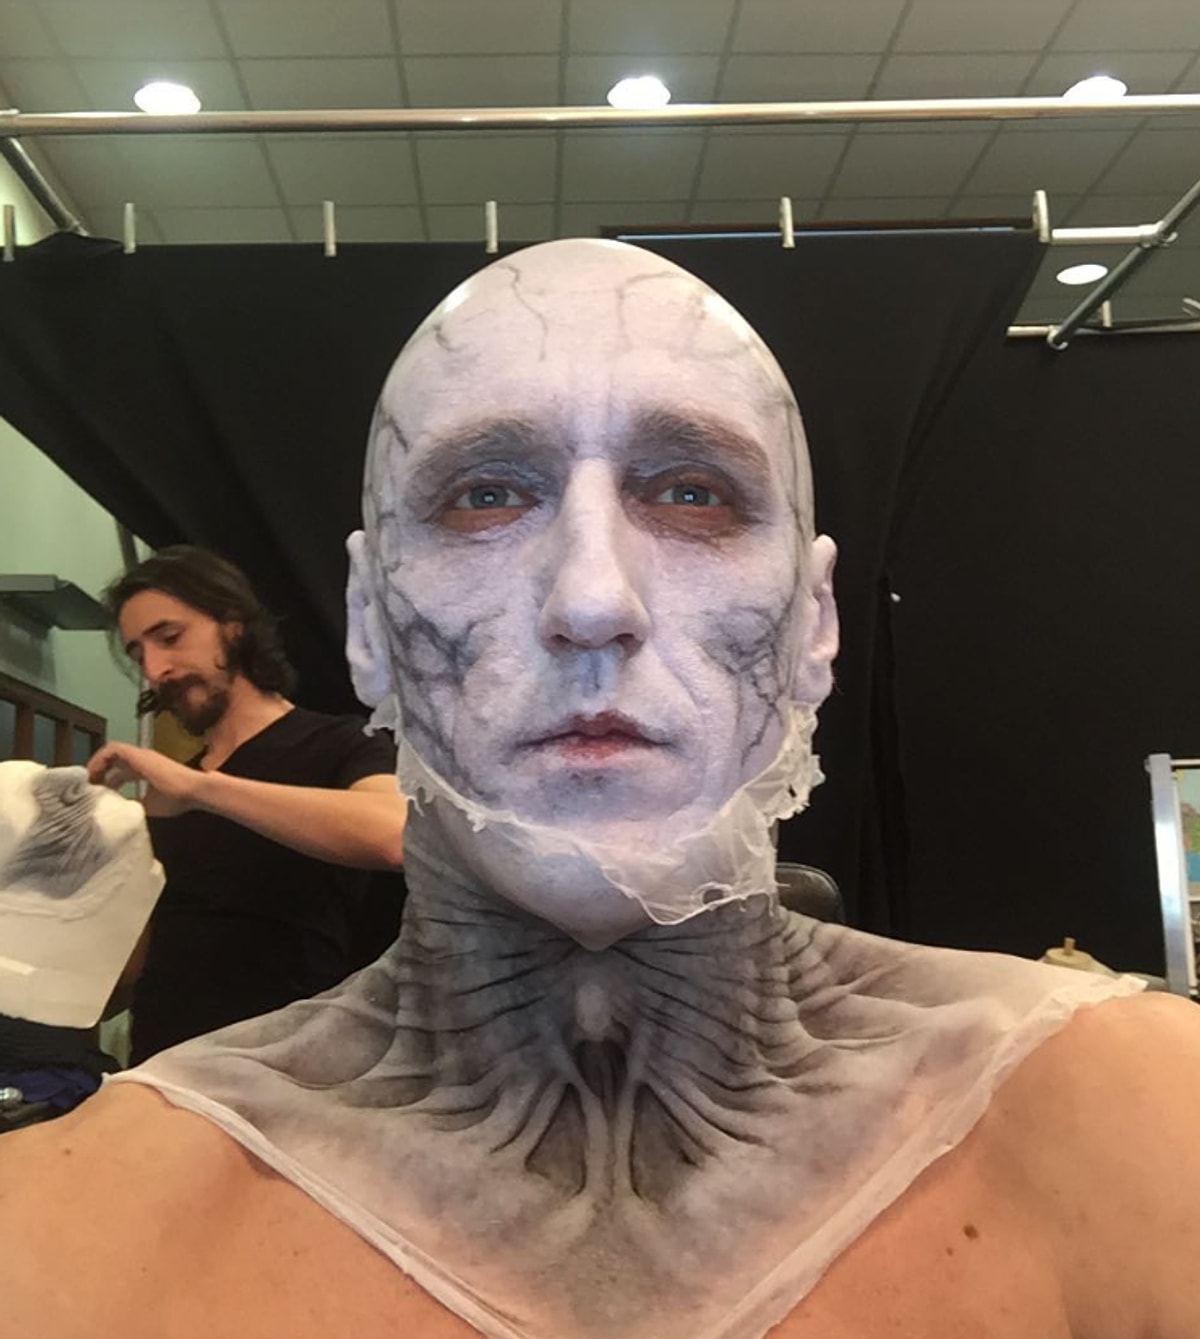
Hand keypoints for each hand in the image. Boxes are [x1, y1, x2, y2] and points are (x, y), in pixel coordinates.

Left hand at [87, 741, 201, 816]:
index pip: (122, 772)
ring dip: (97, 763)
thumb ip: (134, 804)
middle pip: (114, 760)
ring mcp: (140, 755)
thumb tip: (118, 810)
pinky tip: (94, 772)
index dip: (108, 781)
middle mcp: (142, 760)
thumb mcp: (149, 805)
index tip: (99, 794)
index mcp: (146, 771)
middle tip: (89, 787)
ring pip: (111, 751)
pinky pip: (112, 748)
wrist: (191, 790)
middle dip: (99, 772)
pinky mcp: (137, 754)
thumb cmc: (176, 799)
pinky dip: (100, 758)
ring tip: (89, 779)